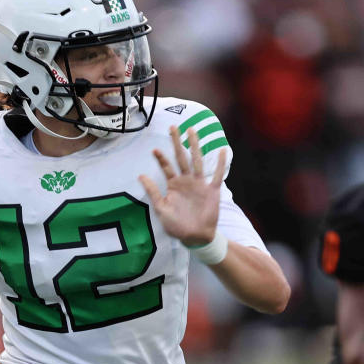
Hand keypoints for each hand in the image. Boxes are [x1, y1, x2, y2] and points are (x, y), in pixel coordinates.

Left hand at [139, 126, 225, 245]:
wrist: (195, 236)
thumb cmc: (177, 225)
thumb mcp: (161, 209)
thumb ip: (153, 192)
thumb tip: (141, 175)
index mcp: (174, 185)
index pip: (167, 168)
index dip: (161, 158)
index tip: (154, 149)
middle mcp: (186, 181)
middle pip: (181, 158)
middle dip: (177, 143)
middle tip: (173, 127)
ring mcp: (200, 184)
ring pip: (197, 160)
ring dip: (195, 146)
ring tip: (192, 131)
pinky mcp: (212, 190)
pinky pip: (217, 175)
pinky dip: (220, 163)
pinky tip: (223, 150)